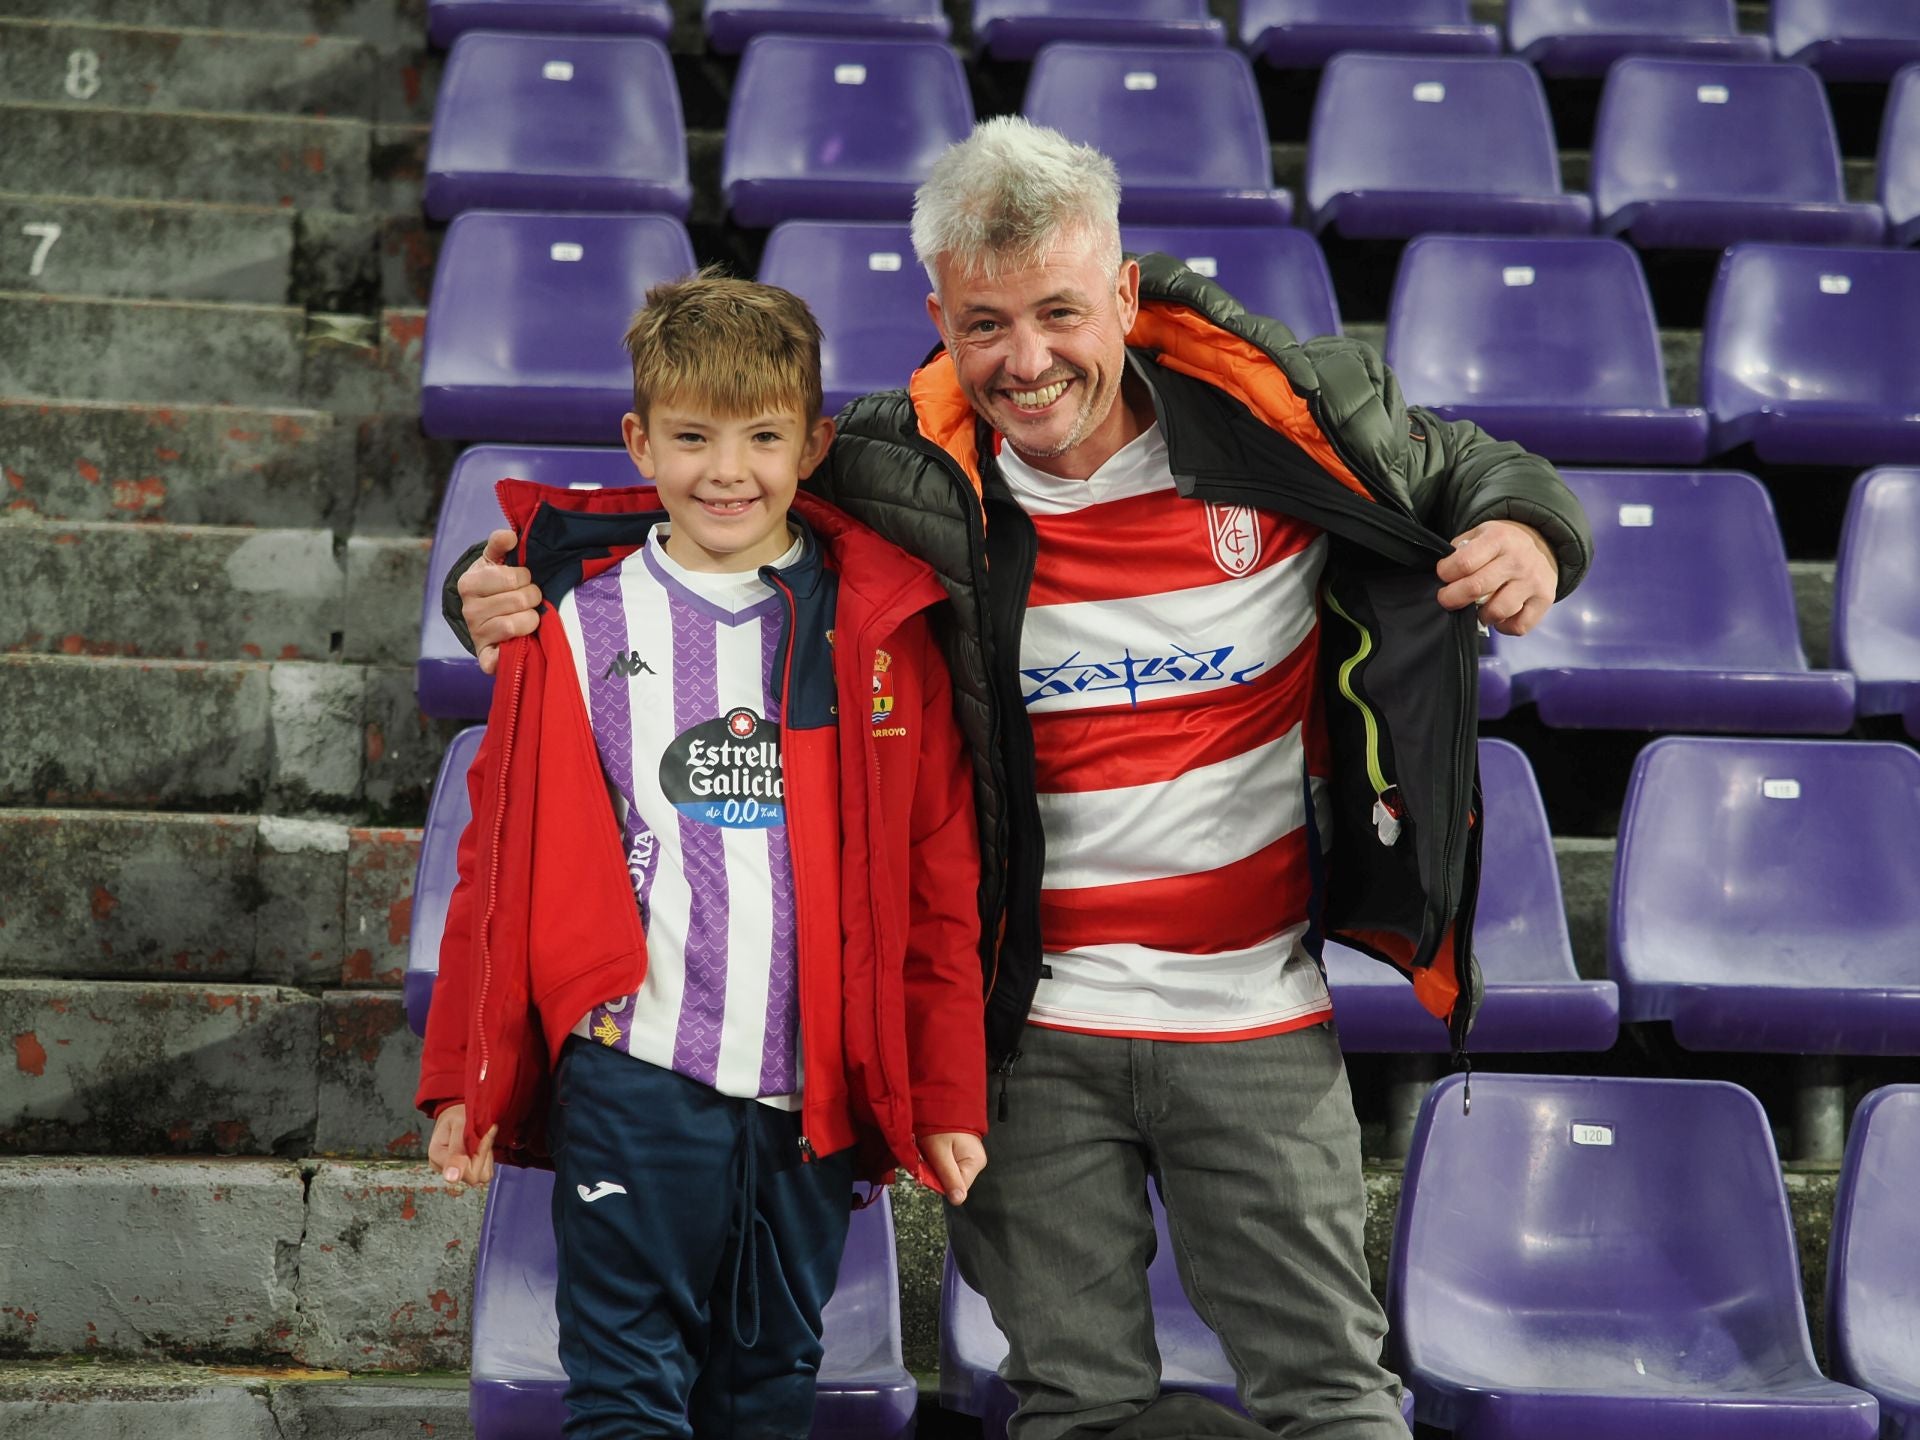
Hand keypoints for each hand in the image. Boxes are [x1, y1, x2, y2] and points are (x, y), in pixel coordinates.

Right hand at [427, 1104, 497, 1188]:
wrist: (457, 1113)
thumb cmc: (458, 1115)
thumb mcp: (459, 1125)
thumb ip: (456, 1151)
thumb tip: (451, 1179)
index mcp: (437, 1156)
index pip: (466, 1172)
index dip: (480, 1155)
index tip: (484, 1136)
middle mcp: (443, 1168)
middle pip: (474, 1177)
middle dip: (483, 1156)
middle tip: (483, 1136)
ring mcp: (454, 1171)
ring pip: (481, 1175)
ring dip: (486, 1157)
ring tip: (481, 1139)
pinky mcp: (463, 1171)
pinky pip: (483, 1172)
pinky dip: (486, 1158)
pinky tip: (481, 1145)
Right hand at [459, 529, 540, 675]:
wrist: (482, 612)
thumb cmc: (493, 583)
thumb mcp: (493, 559)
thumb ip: (499, 543)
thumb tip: (510, 536)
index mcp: (469, 583)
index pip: (513, 577)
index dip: (526, 577)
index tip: (522, 579)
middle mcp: (469, 610)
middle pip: (520, 601)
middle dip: (532, 597)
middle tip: (529, 598)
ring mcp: (476, 634)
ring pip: (516, 625)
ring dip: (531, 620)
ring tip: (528, 615)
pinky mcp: (485, 657)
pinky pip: (497, 660)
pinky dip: (507, 656)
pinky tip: (516, 646)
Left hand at [918, 1131, 986, 1204]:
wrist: (940, 1100)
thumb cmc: (939, 1124)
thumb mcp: (939, 1152)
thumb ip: (949, 1177)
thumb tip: (958, 1201)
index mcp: (975, 1163)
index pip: (957, 1189)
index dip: (940, 1182)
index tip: (930, 1168)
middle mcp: (977, 1162)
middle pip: (954, 1181)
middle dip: (938, 1173)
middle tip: (929, 1156)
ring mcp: (971, 1157)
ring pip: (950, 1173)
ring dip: (937, 1166)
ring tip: (932, 1150)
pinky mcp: (964, 1152)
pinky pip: (951, 1164)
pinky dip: (940, 1160)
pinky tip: (936, 1149)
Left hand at [1435, 520, 1556, 636]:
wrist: (1543, 546)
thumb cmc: (1501, 546)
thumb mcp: (1480, 534)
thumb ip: (1460, 551)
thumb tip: (1445, 577)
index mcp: (1499, 538)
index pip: (1463, 563)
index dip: (1445, 573)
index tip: (1443, 576)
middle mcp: (1518, 560)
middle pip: (1475, 588)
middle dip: (1452, 598)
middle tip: (1447, 599)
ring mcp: (1533, 581)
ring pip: (1497, 611)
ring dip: (1481, 615)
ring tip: (1478, 607)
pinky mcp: (1545, 600)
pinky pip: (1517, 627)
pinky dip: (1504, 626)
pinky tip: (1500, 615)